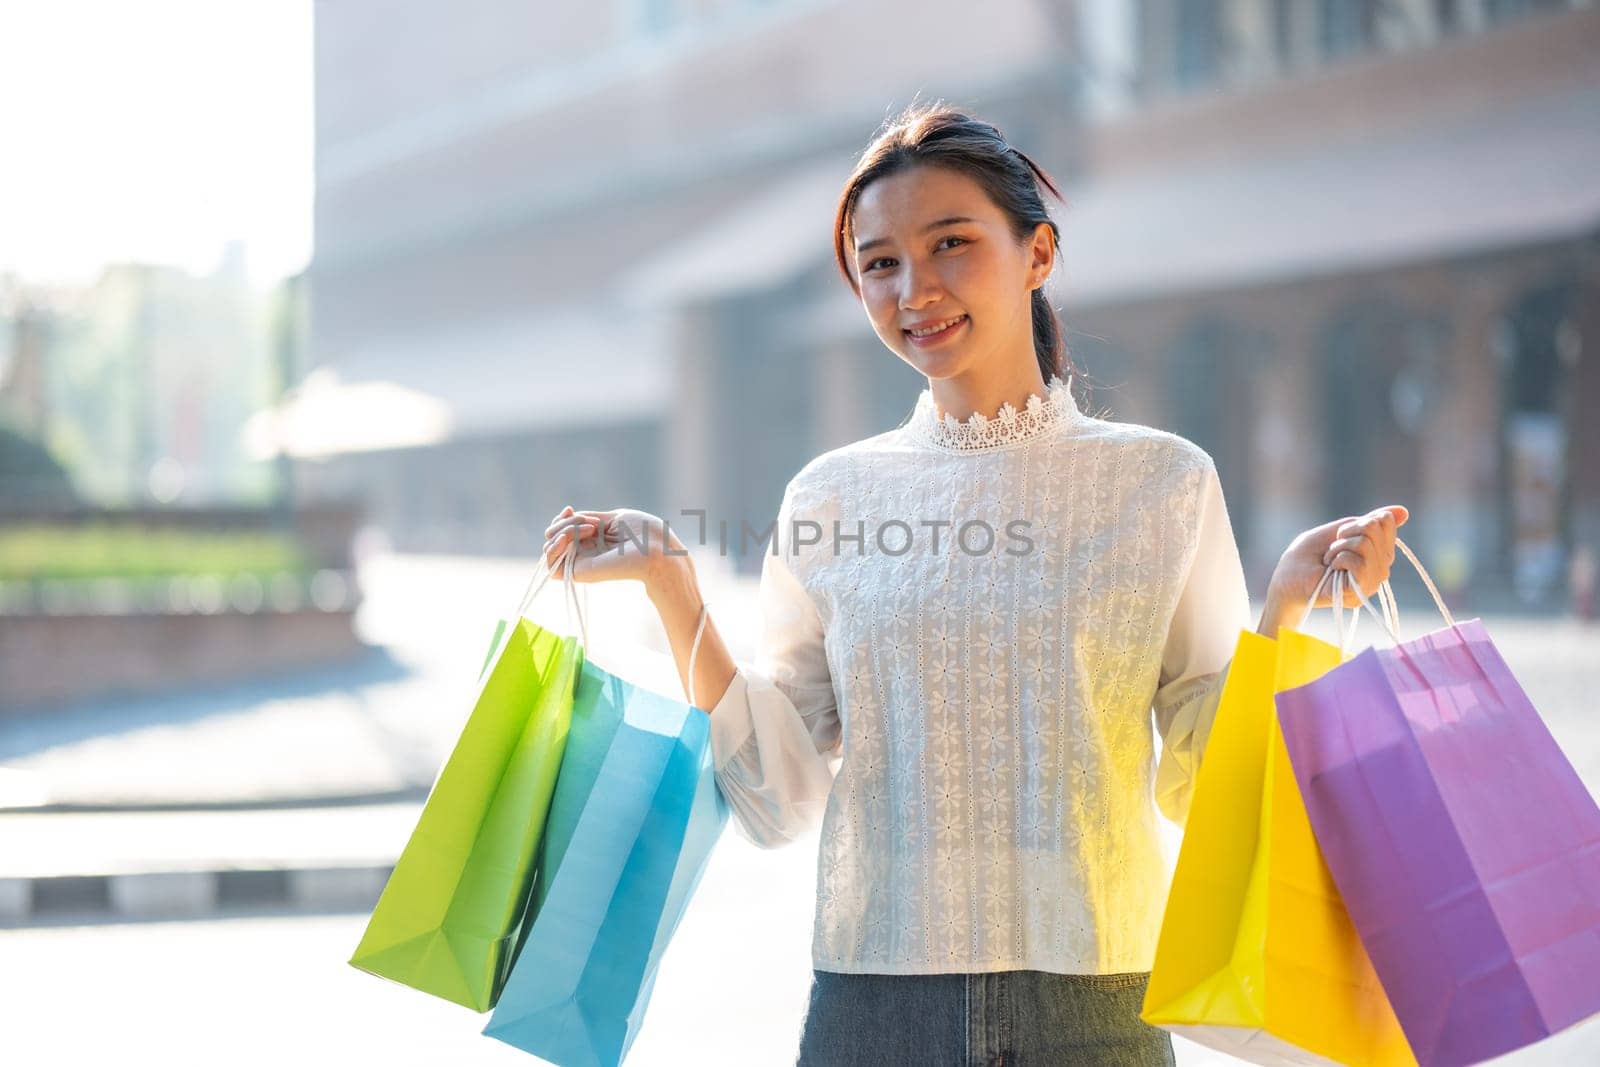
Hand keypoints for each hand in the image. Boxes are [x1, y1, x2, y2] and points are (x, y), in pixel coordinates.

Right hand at [541, 505, 688, 585]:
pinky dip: (552, 550)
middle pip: (553, 535)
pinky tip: (565, 540)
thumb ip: (586, 519)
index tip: (569, 509)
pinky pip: (551, 566)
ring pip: (550, 547)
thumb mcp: (611, 518)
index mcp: (593, 537)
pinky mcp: (578, 573)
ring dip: (560, 531)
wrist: (655, 550)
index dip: (561, 518)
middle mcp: (584, 550)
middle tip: (589, 522)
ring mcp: (580, 562)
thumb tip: (567, 516)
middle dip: (563, 522)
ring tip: (586, 529)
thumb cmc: (642, 533)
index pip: (563, 528)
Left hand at [1264, 505, 1409, 625]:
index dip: (1359, 521)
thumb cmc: (1307, 556)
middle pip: (1376, 529)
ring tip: (1330, 561)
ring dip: (1338, 548)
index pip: (1385, 522)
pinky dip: (1338, 559)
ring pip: (1366, 544)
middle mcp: (1380, 569)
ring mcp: (1372, 582)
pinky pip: (1358, 563)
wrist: (1285, 579)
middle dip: (1346, 533)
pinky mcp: (1359, 593)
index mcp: (1377, 553)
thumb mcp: (1339, 531)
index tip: (1341, 534)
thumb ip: (1368, 522)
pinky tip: (1331, 570)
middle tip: (1332, 550)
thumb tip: (1404, 512)